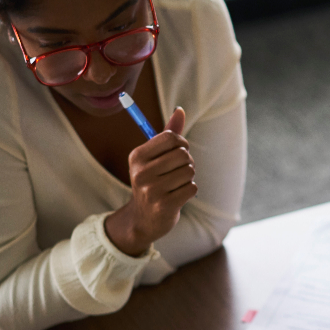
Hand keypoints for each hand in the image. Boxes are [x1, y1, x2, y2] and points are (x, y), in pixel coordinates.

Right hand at [105, 106, 197, 255]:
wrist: (144, 219)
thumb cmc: (153, 182)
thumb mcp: (154, 158)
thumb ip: (167, 135)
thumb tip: (180, 110)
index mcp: (137, 156)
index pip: (170, 137)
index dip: (182, 143)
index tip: (180, 151)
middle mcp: (141, 172)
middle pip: (183, 154)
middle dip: (188, 161)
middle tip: (179, 171)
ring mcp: (151, 190)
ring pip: (189, 171)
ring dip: (188, 178)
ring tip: (177, 184)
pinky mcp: (164, 205)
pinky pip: (192, 188)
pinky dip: (190, 191)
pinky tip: (178, 196)